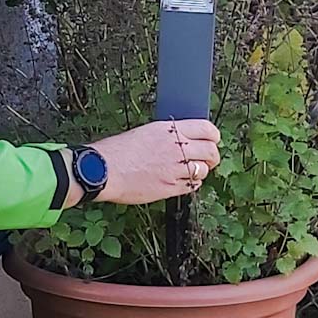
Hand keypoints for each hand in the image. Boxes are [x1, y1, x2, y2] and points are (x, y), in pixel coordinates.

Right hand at [81, 119, 221, 206]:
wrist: (104, 170)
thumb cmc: (117, 151)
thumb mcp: (145, 133)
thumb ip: (167, 135)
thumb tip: (181, 140)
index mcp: (169, 130)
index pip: (207, 129)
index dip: (213, 136)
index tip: (212, 140)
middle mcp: (176, 148)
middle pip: (210, 151)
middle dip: (212, 156)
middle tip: (208, 159)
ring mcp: (175, 169)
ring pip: (203, 170)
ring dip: (200, 171)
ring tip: (190, 171)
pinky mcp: (170, 188)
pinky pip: (192, 186)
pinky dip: (191, 184)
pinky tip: (182, 181)